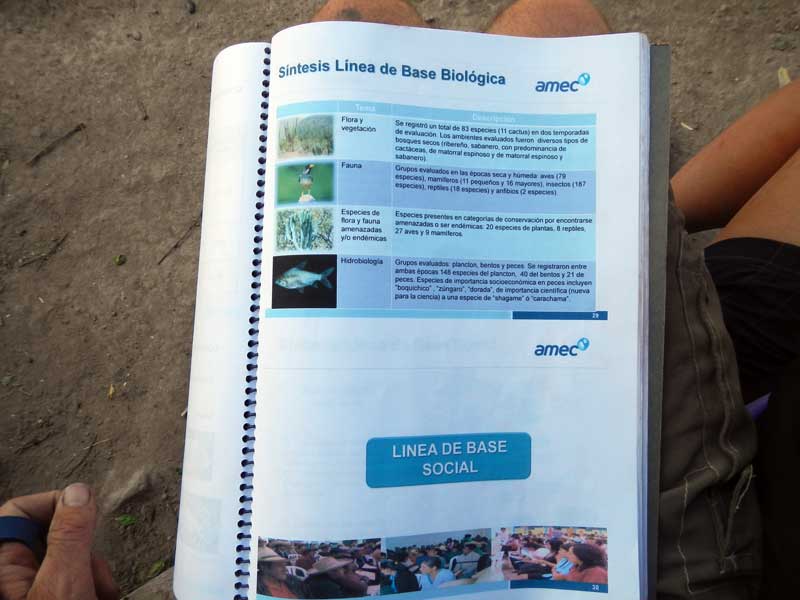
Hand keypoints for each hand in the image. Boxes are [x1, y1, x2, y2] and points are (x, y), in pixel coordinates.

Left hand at [0, 483, 118, 599]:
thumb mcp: (65, 582)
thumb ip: (71, 536)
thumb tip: (79, 491)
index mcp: (4, 566)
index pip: (19, 511)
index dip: (53, 505)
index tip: (84, 512)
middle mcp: (16, 574)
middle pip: (52, 534)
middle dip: (84, 548)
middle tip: (95, 567)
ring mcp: (34, 588)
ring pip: (70, 556)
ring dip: (95, 571)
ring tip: (101, 592)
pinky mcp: (53, 596)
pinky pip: (76, 577)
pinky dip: (94, 584)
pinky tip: (101, 596)